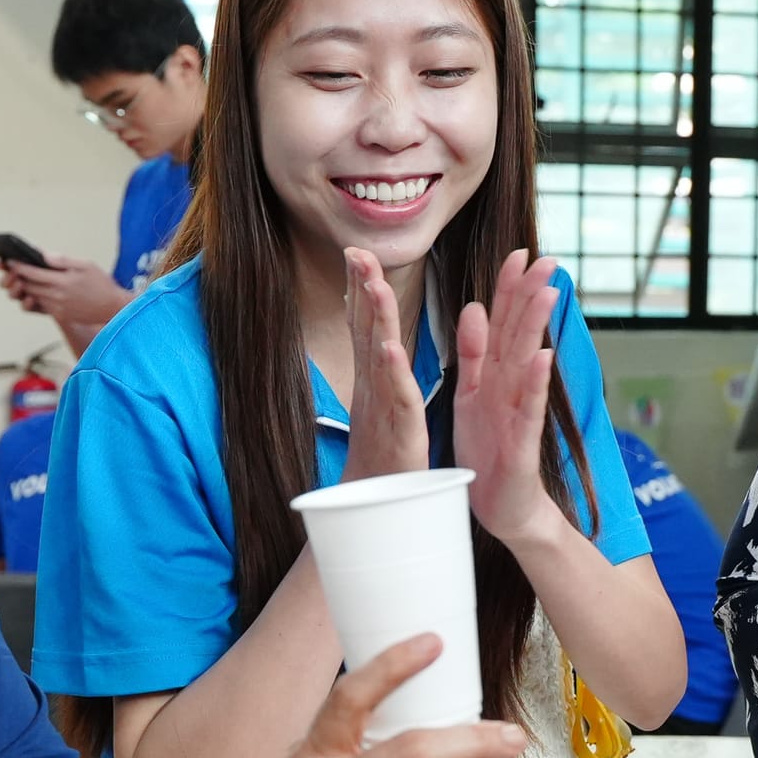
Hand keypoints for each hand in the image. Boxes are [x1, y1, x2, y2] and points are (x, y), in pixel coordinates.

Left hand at [0, 256, 131, 349]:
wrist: (114, 309)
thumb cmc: (102, 284)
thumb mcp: (85, 265)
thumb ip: (62, 260)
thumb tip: (42, 254)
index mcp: (63, 281)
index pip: (32, 273)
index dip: (18, 266)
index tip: (8, 260)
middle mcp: (57, 296)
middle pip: (28, 286)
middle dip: (16, 277)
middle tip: (6, 268)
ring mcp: (58, 308)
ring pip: (32, 296)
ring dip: (23, 288)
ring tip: (18, 278)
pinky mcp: (60, 316)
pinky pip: (41, 306)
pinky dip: (35, 297)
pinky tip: (34, 290)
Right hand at [341, 249, 433, 480]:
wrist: (378, 507)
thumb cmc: (381, 458)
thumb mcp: (379, 405)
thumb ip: (377, 369)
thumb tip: (373, 337)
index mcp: (372, 379)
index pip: (364, 325)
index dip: (359, 289)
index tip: (356, 252)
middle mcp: (373, 388)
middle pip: (366, 331)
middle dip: (362, 289)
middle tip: (356, 250)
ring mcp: (384, 408)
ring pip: (379, 355)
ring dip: (376, 319)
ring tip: (372, 284)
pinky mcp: (401, 431)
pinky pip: (397, 397)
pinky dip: (392, 371)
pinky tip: (389, 347)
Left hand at [452, 251, 567, 543]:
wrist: (500, 506)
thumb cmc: (487, 451)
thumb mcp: (471, 395)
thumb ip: (473, 354)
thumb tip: (474, 307)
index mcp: (494, 375)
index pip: (503, 323)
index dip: (509, 289)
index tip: (518, 253)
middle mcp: (511, 388)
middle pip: (520, 334)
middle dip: (531, 297)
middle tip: (547, 260)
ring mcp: (519, 413)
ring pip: (528, 364)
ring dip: (537, 328)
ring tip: (548, 293)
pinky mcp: (522, 443)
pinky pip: (529, 410)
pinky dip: (536, 384)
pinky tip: (544, 357)